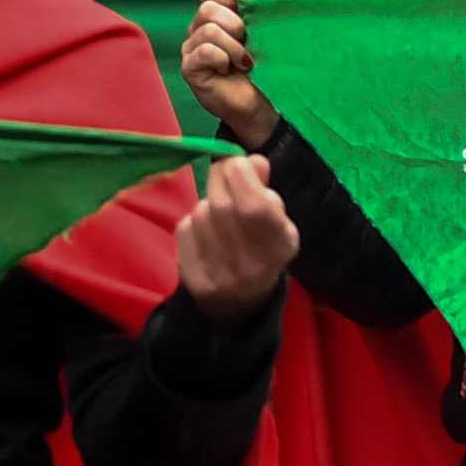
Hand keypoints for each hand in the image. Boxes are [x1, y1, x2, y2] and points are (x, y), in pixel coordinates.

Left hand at [175, 150, 295, 314]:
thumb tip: (251, 160)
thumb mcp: (277, 221)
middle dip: (220, 178)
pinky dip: (193, 221)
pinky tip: (205, 233)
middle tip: (225, 174)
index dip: (242, 175)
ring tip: (219, 214)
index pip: (255, 207)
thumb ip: (265, 189)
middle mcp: (251, 266)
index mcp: (280, 247)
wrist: (240, 304)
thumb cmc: (262, 250)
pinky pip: (185, 229)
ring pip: (201, 213)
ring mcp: (220, 276)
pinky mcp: (194, 279)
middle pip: (222, 204)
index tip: (239, 164)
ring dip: (207, 203)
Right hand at [180, 0, 276, 148]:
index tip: (242, 11)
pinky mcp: (190, 70)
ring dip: (234, 47)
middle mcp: (199, 29)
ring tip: (244, 62)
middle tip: (248, 45)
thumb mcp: (259, 28)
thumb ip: (247, 0)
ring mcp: (191, 50)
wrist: (265, 103)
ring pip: (208, 30)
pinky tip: (230, 71)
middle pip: (208, 9)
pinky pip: (204, 51)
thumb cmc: (263, 66)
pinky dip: (224, 59)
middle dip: (236, 25)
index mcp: (215, 16)